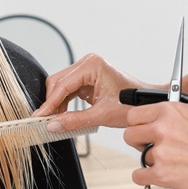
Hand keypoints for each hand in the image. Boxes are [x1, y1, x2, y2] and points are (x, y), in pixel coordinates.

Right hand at [34, 54, 152, 130]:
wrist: (147, 103)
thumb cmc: (132, 104)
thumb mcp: (102, 115)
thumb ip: (74, 120)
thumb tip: (53, 125)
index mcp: (92, 66)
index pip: (62, 84)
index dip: (49, 103)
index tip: (39, 117)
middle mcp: (88, 63)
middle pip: (58, 82)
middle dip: (51, 102)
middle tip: (44, 121)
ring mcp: (87, 70)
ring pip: (61, 86)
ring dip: (56, 103)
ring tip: (53, 121)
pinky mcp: (88, 79)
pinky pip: (69, 90)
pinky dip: (64, 102)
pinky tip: (61, 115)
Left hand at [123, 101, 187, 188]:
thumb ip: (181, 108)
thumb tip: (171, 107)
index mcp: (169, 111)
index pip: (134, 115)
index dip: (138, 123)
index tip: (141, 128)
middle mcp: (162, 130)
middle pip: (130, 135)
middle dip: (139, 141)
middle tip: (151, 145)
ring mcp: (160, 153)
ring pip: (141, 156)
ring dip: (152, 160)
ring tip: (171, 160)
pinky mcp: (161, 174)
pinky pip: (139, 176)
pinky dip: (145, 177)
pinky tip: (156, 173)